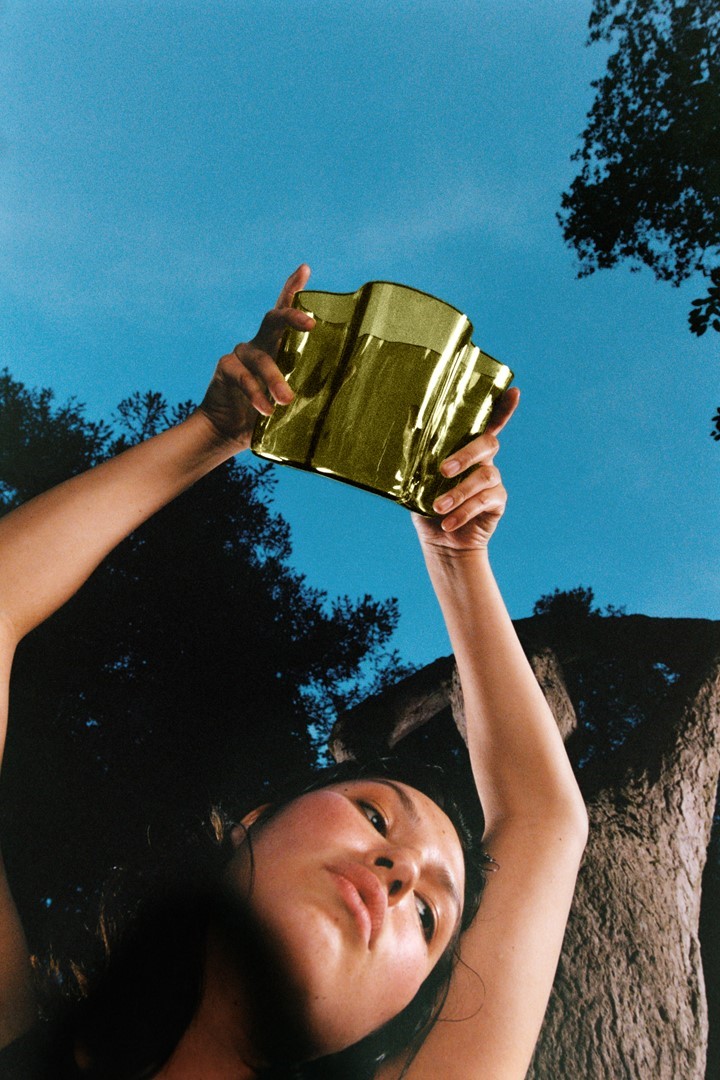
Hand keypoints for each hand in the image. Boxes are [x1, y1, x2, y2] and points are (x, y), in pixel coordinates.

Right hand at [198, 264, 315, 451]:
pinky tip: (265, 410)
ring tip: (286, 400)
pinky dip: (256, 394)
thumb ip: (314, 386)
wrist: (229, 431)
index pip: (284, 310)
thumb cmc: (269, 414)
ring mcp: (241, 354)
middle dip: (292, 316)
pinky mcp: (226, 369)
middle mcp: (259, 342)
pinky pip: (244, 378)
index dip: (292, 288)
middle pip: (273, 319)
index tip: (305, 269)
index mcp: (277, 345)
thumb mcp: (295, 400)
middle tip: (311, 324)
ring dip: (275, 378)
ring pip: (262, 358)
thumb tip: (353, 375)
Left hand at [412, 388, 519, 553]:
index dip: (502, 408)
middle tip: (442, 471)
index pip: (487, 423)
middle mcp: (484, 460)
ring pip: (484, 476)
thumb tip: (404, 430)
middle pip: (488, 444)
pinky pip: (484, 501)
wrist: (441, 538)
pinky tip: (447, 522)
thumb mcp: (415, 480)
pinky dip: (463, 512)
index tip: (514, 391)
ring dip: (459, 492)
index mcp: (466, 448)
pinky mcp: (497, 502)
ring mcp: (493, 480)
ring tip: (437, 507)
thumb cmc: (427, 503)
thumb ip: (415, 458)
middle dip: (466, 455)